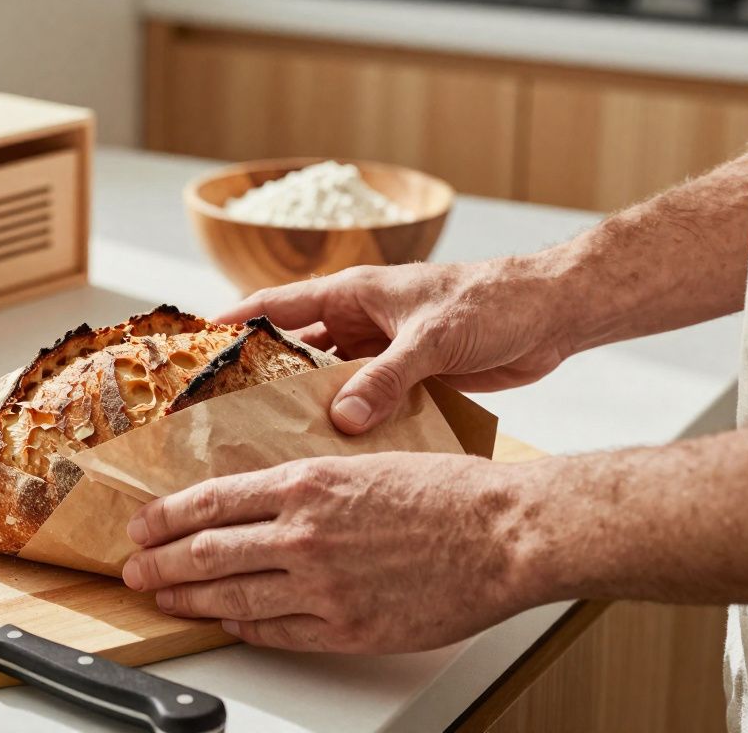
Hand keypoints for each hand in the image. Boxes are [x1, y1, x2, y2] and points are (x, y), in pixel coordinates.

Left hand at [121, 452, 540, 653]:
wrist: (506, 533)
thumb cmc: (448, 492)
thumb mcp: (364, 460)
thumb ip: (307, 483)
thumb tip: (260, 497)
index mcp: (306, 482)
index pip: (210, 501)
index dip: (165, 516)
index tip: (142, 524)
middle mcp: (303, 533)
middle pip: (206, 552)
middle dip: (159, 562)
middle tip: (134, 568)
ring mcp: (322, 585)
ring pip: (231, 597)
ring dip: (189, 600)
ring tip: (164, 599)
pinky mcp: (346, 627)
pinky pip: (277, 632)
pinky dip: (244, 629)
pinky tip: (229, 625)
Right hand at [219, 259, 571, 433]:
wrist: (554, 313)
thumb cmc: (493, 301)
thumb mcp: (433, 338)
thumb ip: (386, 377)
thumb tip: (341, 420)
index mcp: (354, 294)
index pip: (276, 304)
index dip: (234, 323)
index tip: (193, 344)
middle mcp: (359, 322)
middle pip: (293, 349)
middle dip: (259, 376)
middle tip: (220, 413)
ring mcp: (381, 351)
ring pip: (326, 381)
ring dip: (303, 406)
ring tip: (264, 443)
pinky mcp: (407, 378)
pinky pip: (362, 402)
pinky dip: (346, 423)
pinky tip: (328, 453)